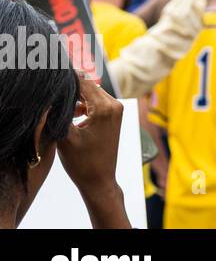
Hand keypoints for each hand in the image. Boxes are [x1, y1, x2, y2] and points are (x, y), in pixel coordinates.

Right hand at [57, 73, 124, 199]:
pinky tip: (71, 115)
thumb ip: (60, 113)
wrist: (99, 180)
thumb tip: (54, 96)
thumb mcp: (65, 136)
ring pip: (92, 94)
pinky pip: (96, 103)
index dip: (67, 81)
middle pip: (89, 86)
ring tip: (61, 108)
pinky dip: (83, 105)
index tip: (52, 80)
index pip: (83, 83)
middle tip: (54, 95)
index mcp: (105, 108)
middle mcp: (114, 106)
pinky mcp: (114, 117)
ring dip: (76, 98)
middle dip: (71, 90)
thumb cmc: (82, 162)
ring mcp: (116, 111)